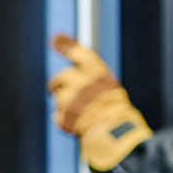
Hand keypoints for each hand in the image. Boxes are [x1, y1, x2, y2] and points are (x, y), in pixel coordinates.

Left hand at [48, 33, 153, 171]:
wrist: (117, 134)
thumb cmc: (116, 110)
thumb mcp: (106, 84)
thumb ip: (84, 65)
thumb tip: (55, 38)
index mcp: (98, 73)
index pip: (80, 54)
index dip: (67, 45)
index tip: (55, 38)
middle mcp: (82, 83)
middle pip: (60, 79)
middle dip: (59, 85)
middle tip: (67, 94)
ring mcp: (71, 101)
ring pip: (59, 99)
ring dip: (66, 106)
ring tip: (84, 114)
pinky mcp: (64, 117)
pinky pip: (58, 116)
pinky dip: (65, 121)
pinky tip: (80, 124)